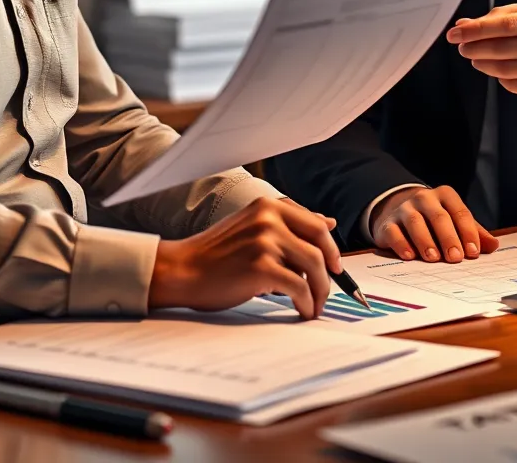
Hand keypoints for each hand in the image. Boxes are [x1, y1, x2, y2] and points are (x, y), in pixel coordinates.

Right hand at [148, 197, 341, 319]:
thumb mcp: (252, 228)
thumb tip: (329, 223)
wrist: (182, 270)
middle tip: (329, 290)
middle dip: (331, 270)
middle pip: (320, 243)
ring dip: (321, 291)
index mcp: (268, 206)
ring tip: (315, 305)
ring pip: (314, 266)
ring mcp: (265, 241)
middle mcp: (268, 217)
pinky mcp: (261, 267)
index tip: (334, 266)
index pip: (315, 223)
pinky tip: (303, 310)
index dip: (330, 247)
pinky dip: (307, 303)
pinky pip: (300, 287)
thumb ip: (288, 225)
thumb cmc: (215, 255)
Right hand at [370, 185, 498, 261]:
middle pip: (438, 216)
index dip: (467, 232)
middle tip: (456, 258)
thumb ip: (473, 232)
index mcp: (445, 195)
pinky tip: (409, 256)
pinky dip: (401, 243)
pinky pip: (394, 231)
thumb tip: (494, 245)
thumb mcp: (454, 221)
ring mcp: (404, 209)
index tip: (473, 252)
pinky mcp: (388, 223)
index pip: (459, 212)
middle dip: (448, 237)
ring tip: (433, 258)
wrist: (397, 209)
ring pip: (415, 221)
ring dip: (425, 240)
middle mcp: (424, 198)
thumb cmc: (433, 219)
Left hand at [447, 2, 516, 107]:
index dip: (475, 30)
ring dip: (482, 64)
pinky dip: (500, 77)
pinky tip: (499, 70)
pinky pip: (513, 84)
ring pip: (503, 69)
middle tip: (462, 47)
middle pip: (501, 48)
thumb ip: (498, 17)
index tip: (455, 34)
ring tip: (475, 58)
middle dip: (474, 48)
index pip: (504, 24)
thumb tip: (463, 25)